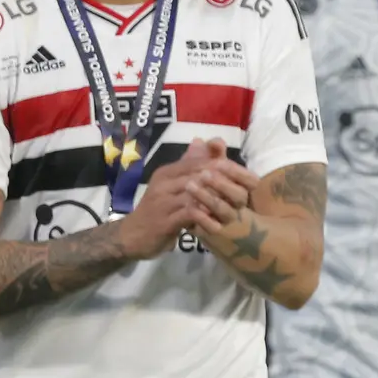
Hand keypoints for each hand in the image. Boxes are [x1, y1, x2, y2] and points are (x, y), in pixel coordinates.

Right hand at [118, 139, 251, 259]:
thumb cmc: (159, 211)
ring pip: (197, 192)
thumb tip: (202, 141)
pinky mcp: (163, 219)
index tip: (246, 177)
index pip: (202, 161)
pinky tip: (218, 226)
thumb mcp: (174, 187)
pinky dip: (206, 218)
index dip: (226, 167)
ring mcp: (163, 200)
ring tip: (235, 208)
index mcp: (169, 171)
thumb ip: (189, 166)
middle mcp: (165, 181)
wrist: (131, 237)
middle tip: (244, 192)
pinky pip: (190, 214)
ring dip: (218, 200)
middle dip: (226, 182)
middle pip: (201, 173)